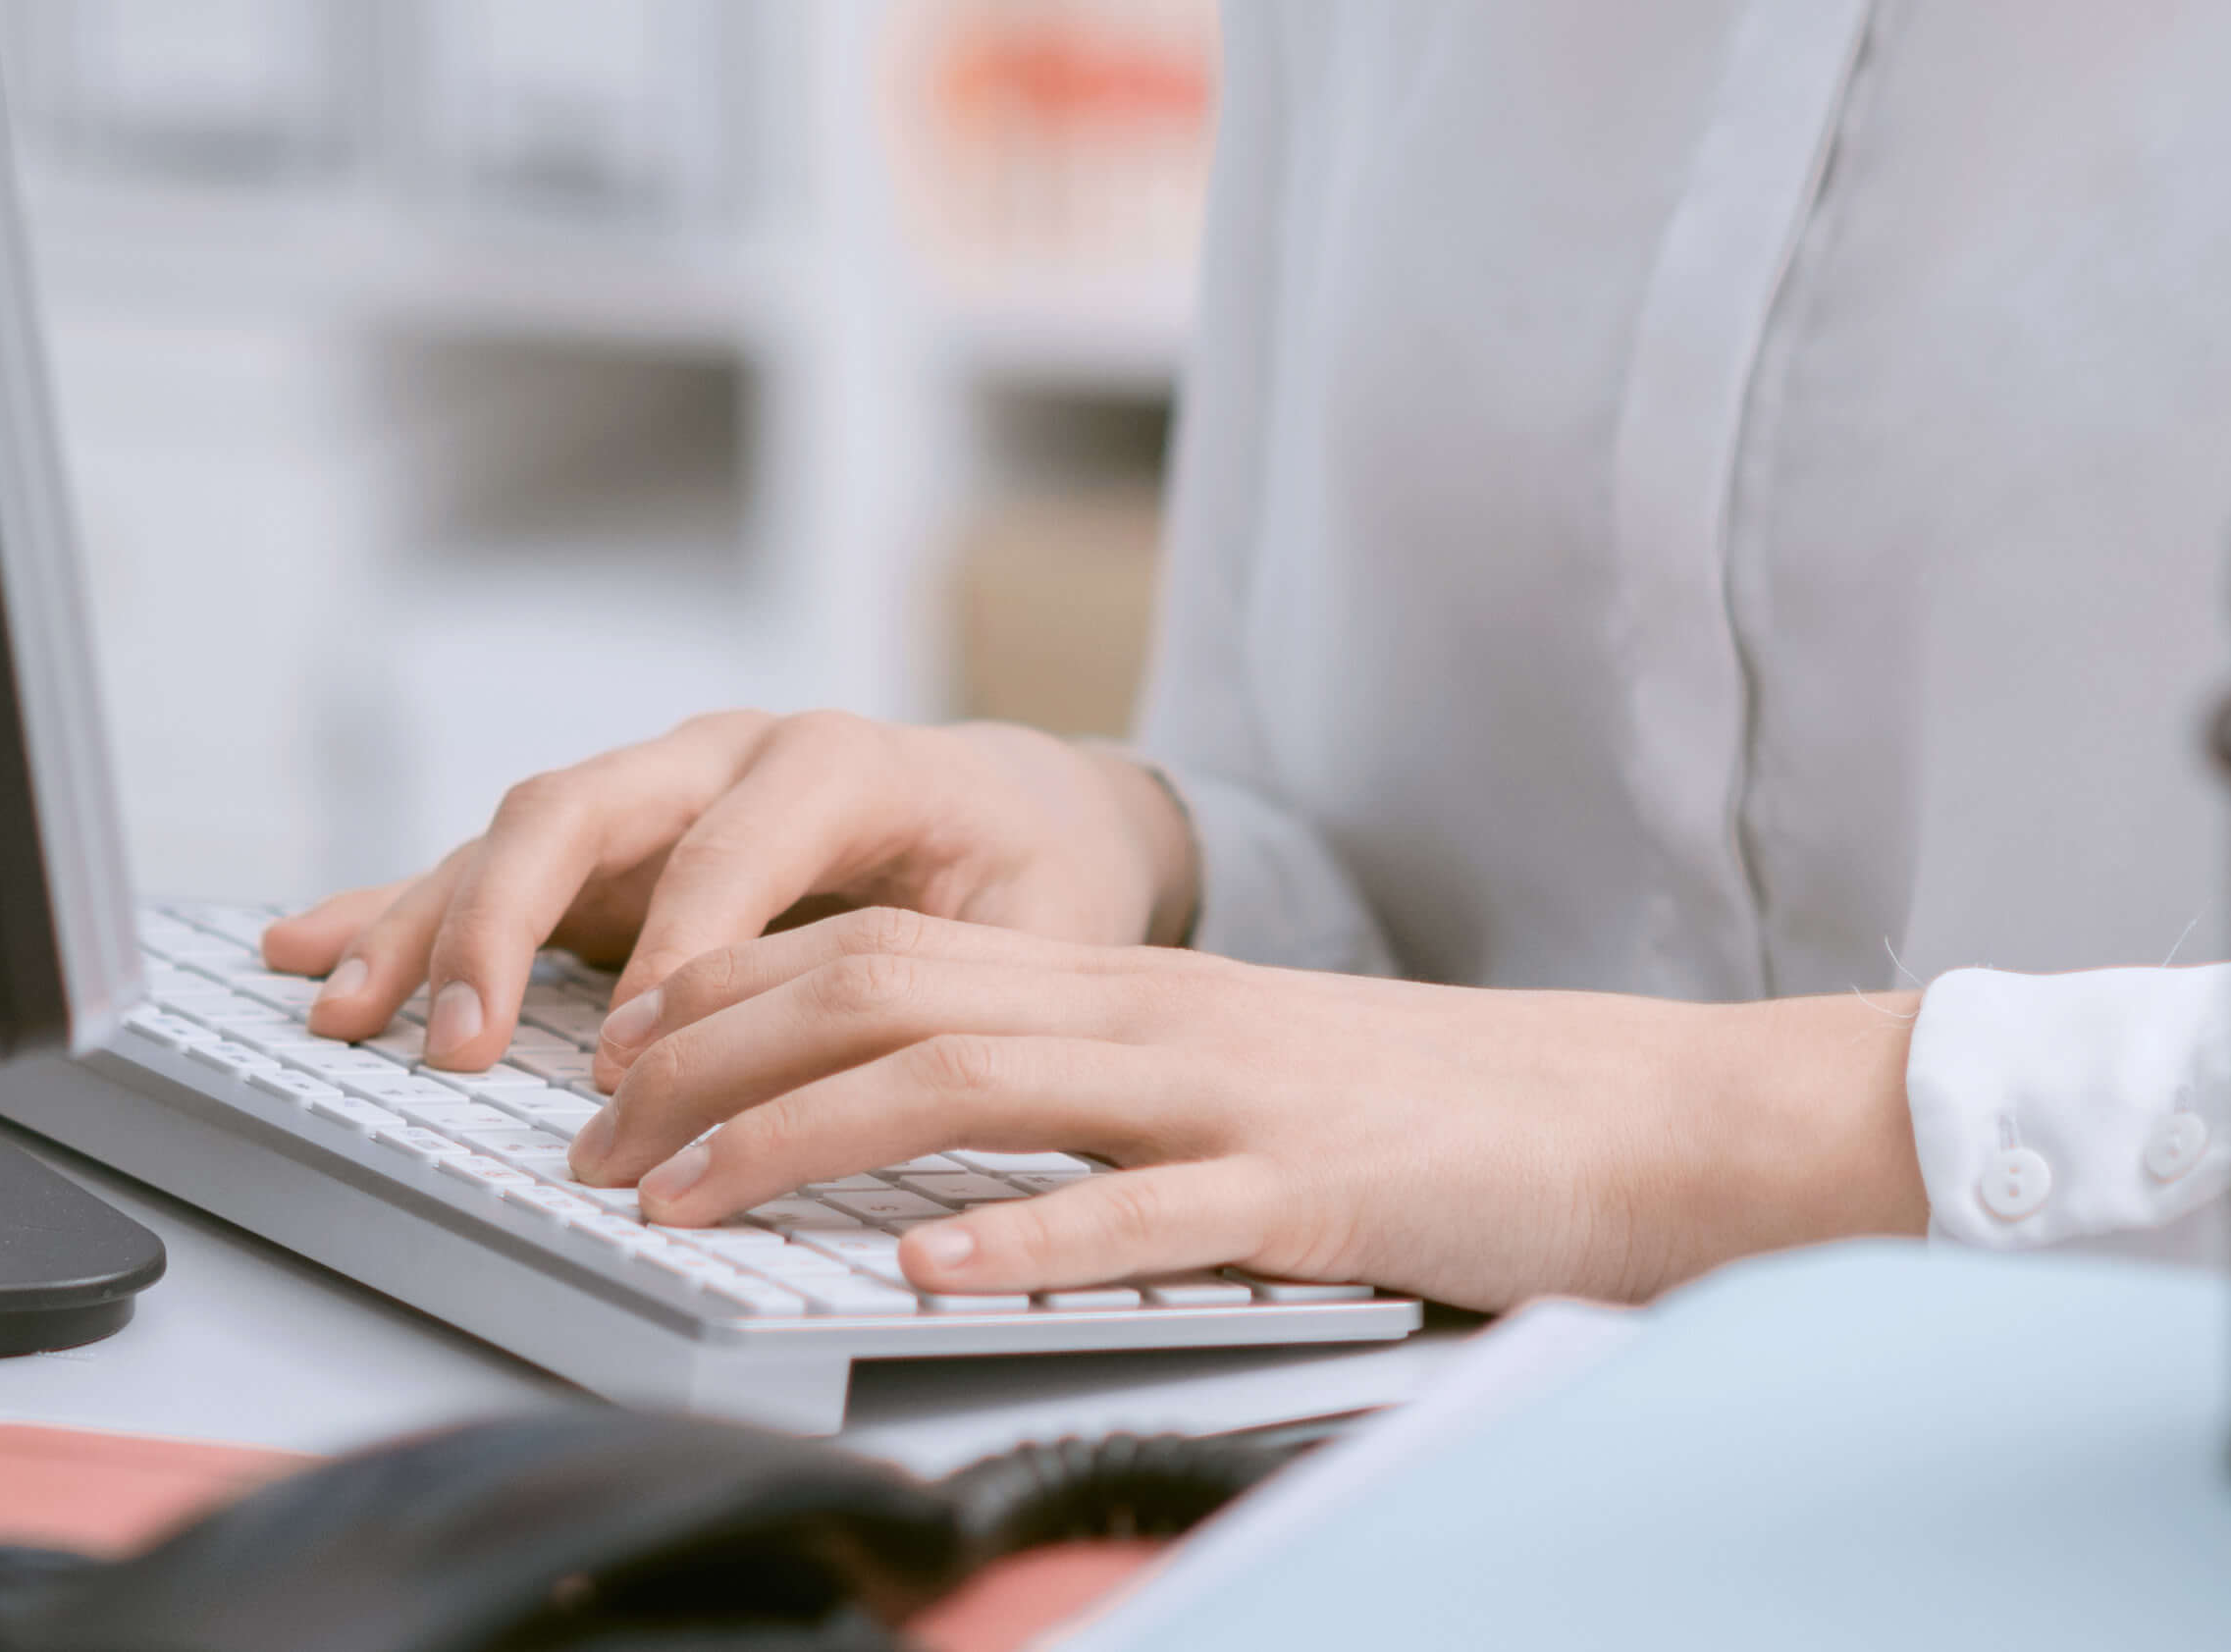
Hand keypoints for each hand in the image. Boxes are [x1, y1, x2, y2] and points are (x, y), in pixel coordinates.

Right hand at [258, 712, 1202, 1067]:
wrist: (1031, 810)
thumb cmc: (1037, 875)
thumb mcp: (1040, 927)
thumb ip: (946, 974)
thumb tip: (828, 1053)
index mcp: (840, 760)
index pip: (732, 841)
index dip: (677, 944)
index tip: (631, 1056)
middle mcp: (726, 755)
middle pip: (584, 806)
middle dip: (506, 922)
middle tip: (460, 1044)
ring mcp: (655, 792)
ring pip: (516, 836)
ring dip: (423, 923)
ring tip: (340, 1008)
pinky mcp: (610, 848)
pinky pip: (490, 868)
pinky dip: (396, 904)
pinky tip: (303, 945)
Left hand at [578, 906, 1930, 1315]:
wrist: (1640, 1115)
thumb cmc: (1438, 1117)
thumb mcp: (1235, 1082)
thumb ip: (1095, 1094)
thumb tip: (928, 1156)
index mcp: (1132, 989)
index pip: (885, 953)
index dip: (729, 997)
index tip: (612, 1062)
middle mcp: (1157, 1015)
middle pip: (887, 990)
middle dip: (712, 1059)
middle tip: (591, 1136)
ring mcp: (1230, 1096)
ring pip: (977, 1080)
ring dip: (805, 1139)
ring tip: (685, 1199)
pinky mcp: (1309, 1191)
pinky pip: (1143, 1213)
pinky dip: (1021, 1242)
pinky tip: (925, 1278)